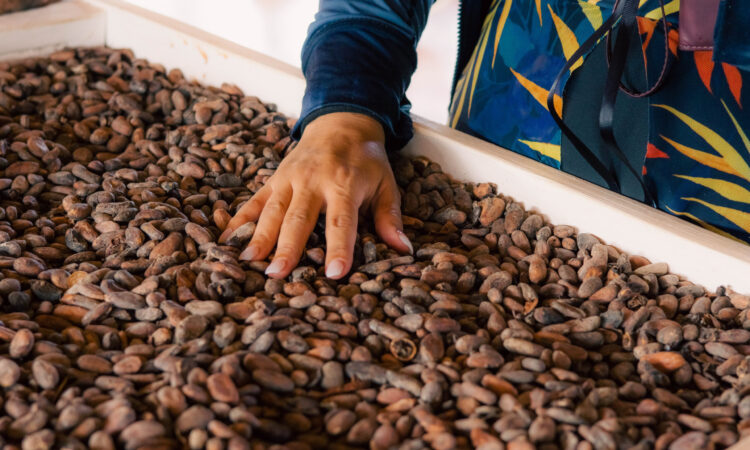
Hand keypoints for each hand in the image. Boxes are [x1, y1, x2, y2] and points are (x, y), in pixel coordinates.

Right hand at [219, 112, 412, 279]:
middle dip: (287, 247)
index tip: (335, 273)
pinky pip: (254, 201)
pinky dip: (239, 219)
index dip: (339, 247)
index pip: (341, 221)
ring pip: (272, 211)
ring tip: (248, 261)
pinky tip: (226, 240)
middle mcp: (313, 182)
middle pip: (299, 218)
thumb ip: (390, 217)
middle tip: (276, 274)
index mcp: (343, 185)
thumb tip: (404, 250)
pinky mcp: (274, 179)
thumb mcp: (385, 184)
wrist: (340, 123)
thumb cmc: (366, 161)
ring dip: (259, 236)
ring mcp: (289, 180)